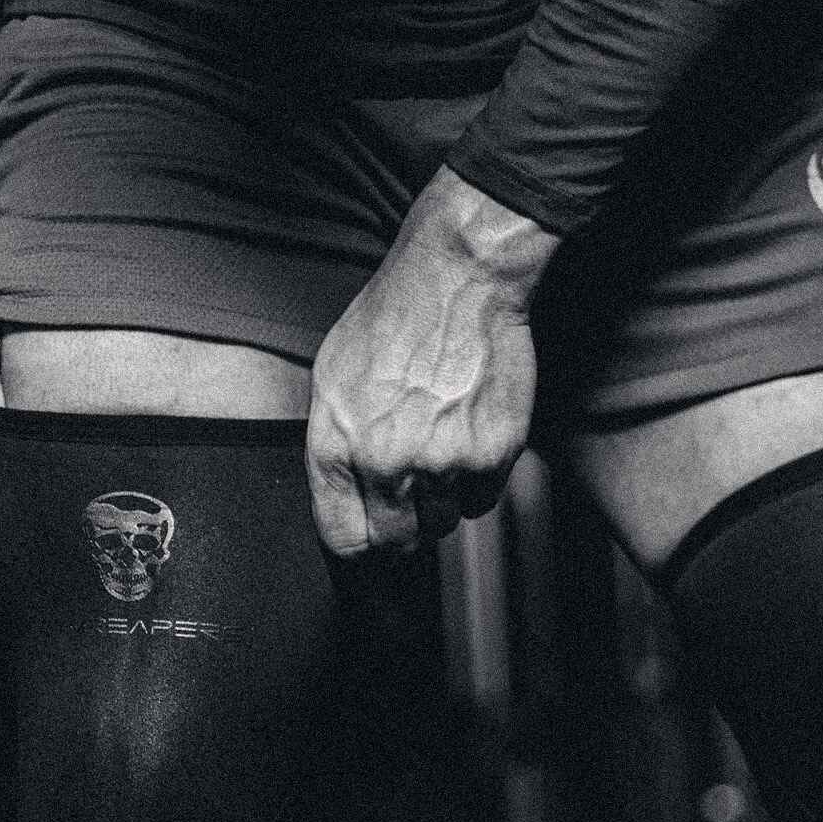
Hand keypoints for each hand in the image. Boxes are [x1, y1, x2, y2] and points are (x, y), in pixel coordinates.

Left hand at [306, 168, 558, 555]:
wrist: (456, 279)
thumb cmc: (393, 319)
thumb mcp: (332, 380)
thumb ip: (335, 446)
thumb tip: (345, 496)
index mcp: (337, 445)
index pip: (343, 538)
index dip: (359, 540)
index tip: (370, 533)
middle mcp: (385, 462)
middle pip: (396, 542)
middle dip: (402, 526)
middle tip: (410, 494)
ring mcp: (441, 462)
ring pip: (441, 524)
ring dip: (440, 502)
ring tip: (440, 452)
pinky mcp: (490, 455)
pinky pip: (481, 502)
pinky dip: (476, 484)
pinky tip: (468, 441)